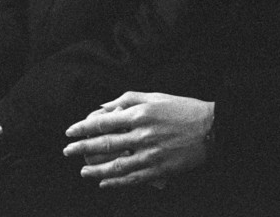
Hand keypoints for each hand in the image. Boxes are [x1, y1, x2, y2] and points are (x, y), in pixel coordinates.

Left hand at [63, 91, 214, 188]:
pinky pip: (132, 178)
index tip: (70, 132)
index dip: (83, 128)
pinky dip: (116, 182)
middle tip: (67, 152)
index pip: (103, 122)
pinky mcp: (159, 169)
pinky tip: (104, 183)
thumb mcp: (155, 96)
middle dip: (82, 149)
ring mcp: (150, 154)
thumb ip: (127, 99)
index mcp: (140, 113)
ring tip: (83, 172)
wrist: (212, 129)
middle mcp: (142, 134)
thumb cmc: (183, 109)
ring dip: (95, 170)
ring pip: (115, 165)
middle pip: (104, 144)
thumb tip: (103, 107)